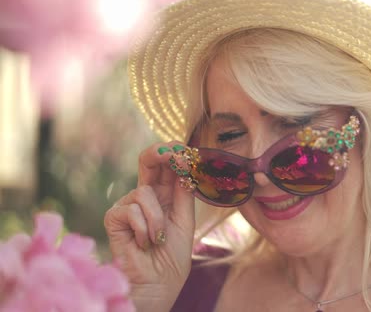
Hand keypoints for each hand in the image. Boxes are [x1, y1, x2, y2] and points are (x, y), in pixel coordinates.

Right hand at [104, 142, 195, 311]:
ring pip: (143, 192)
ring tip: (157, 239)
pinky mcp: (114, 218)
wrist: (157, 286)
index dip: (177, 154)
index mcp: (166, 195)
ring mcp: (128, 205)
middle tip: (172, 151)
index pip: (168, 166)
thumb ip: (184, 194)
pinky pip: (131, 210)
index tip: (189, 152)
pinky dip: (143, 228)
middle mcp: (146, 196)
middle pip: (148, 161)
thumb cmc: (171, 258)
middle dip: (161, 152)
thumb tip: (186, 164)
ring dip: (156, 219)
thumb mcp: (185, 221)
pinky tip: (144, 243)